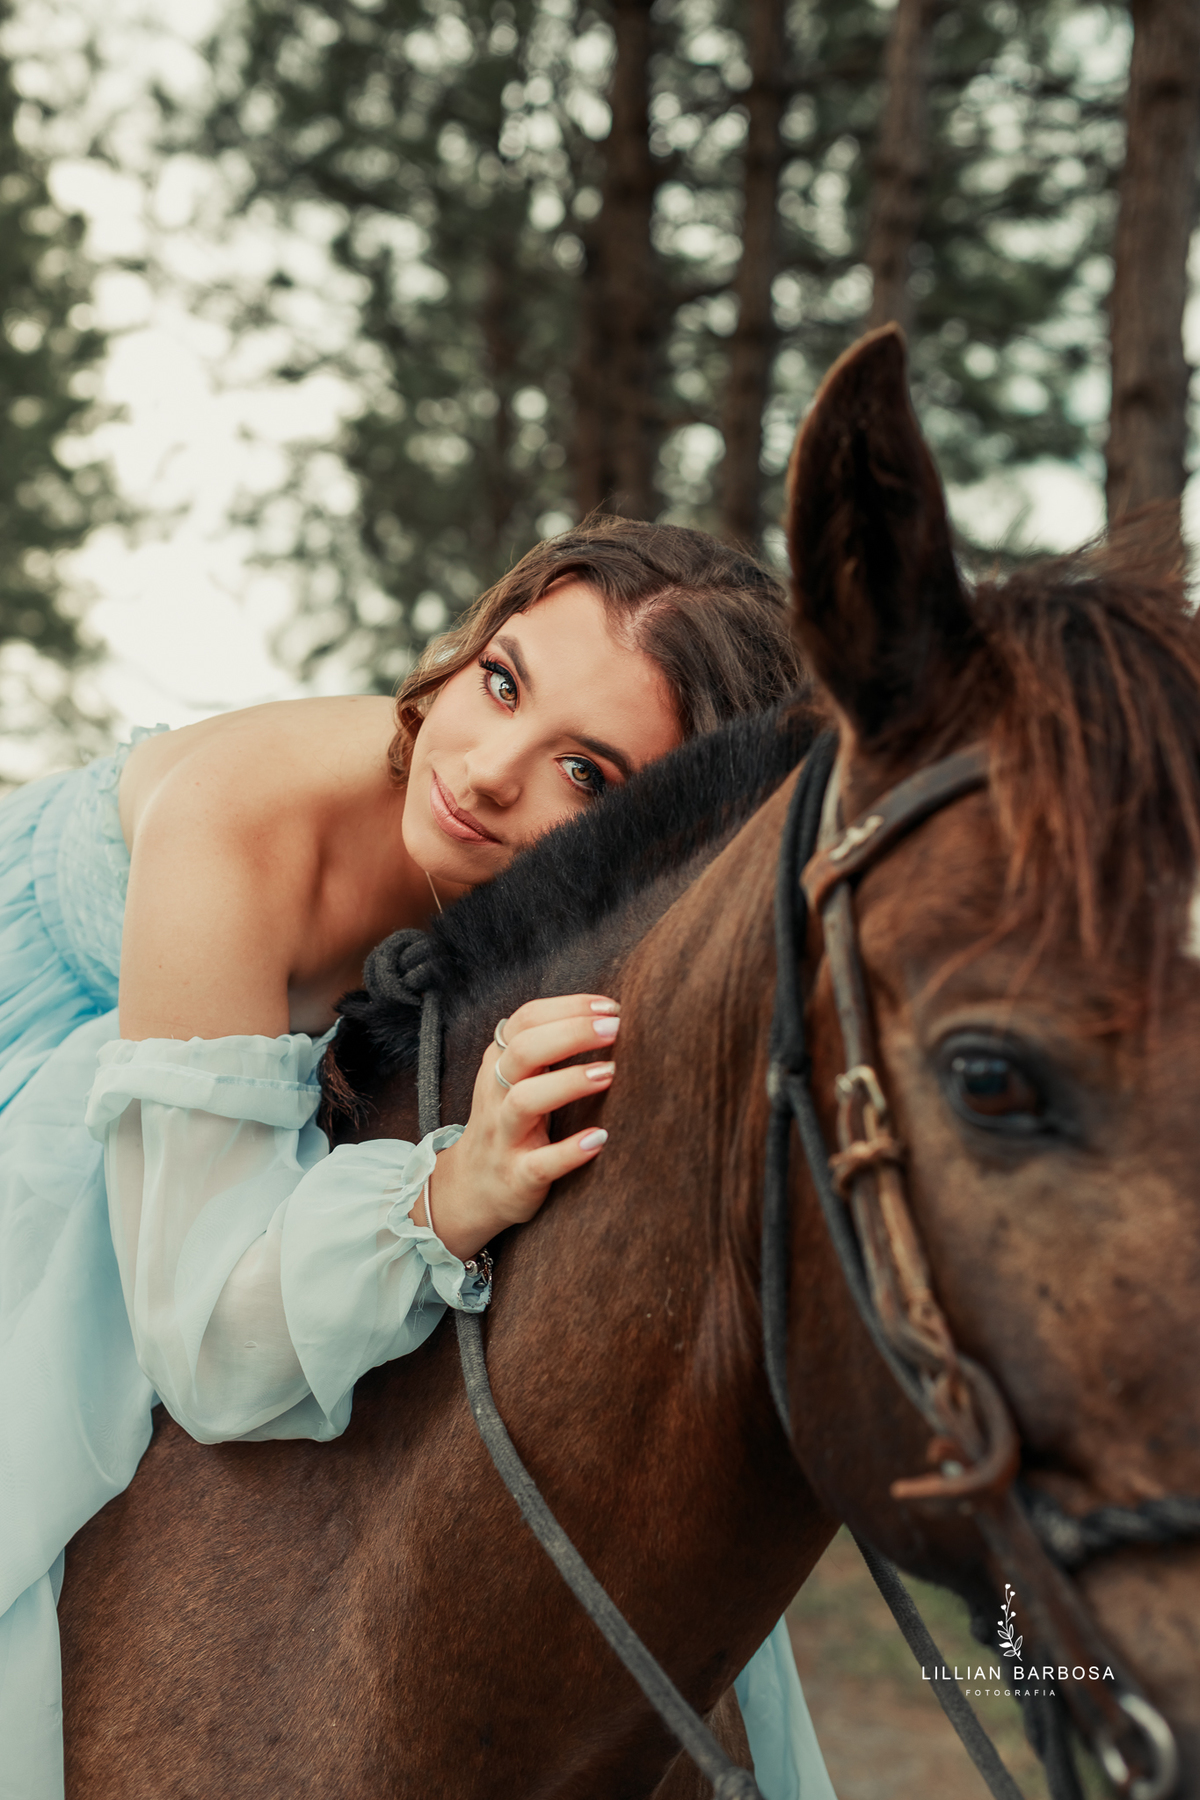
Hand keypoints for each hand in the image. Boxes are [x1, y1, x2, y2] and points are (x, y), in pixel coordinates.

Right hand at [421, 994, 618, 1259]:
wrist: (471, 1189)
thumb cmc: (509, 1122)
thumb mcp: (514, 1080)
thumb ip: (545, 1048)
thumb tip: (606, 1016)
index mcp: (498, 1064)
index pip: (526, 1020)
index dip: (568, 1007)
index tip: (611, 1007)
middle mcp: (496, 1095)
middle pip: (523, 1052)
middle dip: (571, 1034)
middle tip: (615, 1029)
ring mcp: (504, 1136)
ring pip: (525, 1101)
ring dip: (569, 1083)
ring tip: (608, 1073)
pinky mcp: (516, 1177)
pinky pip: (540, 1163)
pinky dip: (570, 1150)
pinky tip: (600, 1138)